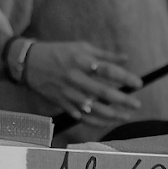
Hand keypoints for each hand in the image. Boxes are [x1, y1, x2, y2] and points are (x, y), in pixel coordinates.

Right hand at [22, 42, 142, 127]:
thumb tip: (126, 59)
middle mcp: (75, 78)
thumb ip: (104, 55)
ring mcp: (67, 93)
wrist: (28, 63)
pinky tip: (108, 122)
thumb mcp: (80, 47)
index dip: (124, 77)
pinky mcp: (62, 103)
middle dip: (122, 100)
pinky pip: (81, 116)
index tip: (138, 83)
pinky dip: (96, 121)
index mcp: (80, 61)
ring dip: (112, 114)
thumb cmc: (59, 52)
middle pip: (102, 92)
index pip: (107, 70)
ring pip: (93, 108)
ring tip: (126, 116)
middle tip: (137, 104)